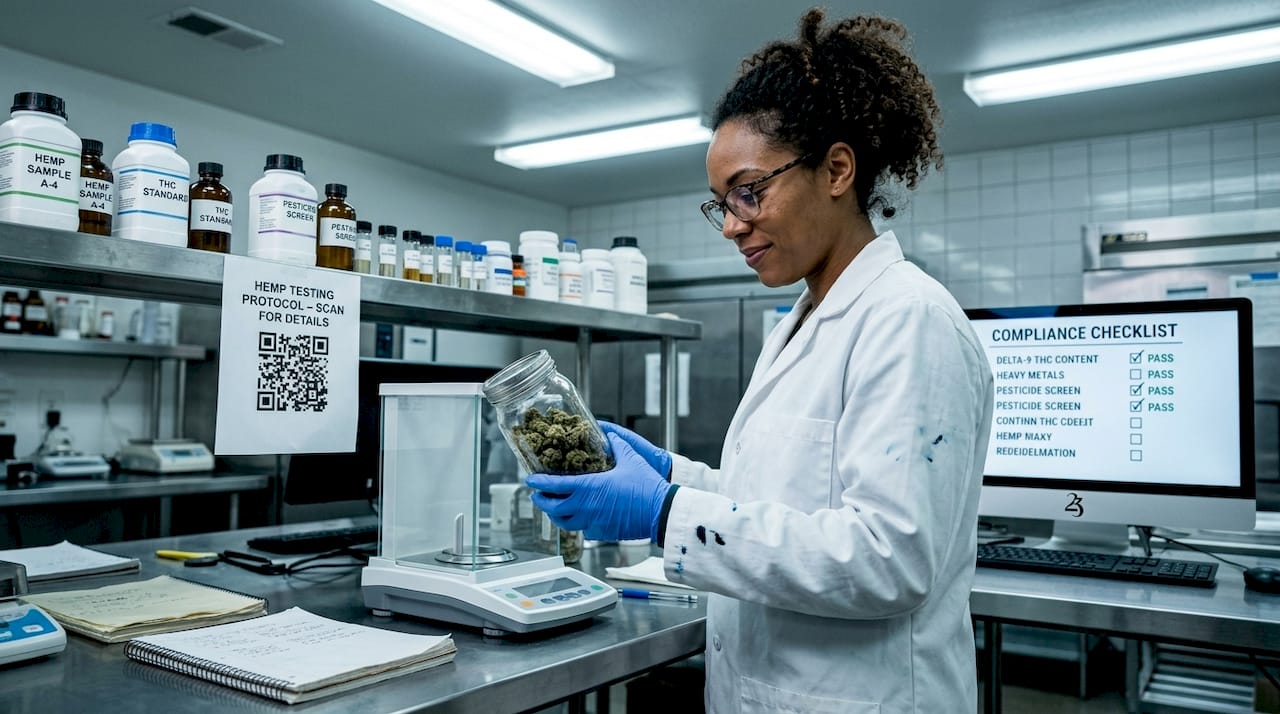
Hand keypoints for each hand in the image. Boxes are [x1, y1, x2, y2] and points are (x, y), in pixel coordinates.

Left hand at [528, 432, 672, 541]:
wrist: (660, 511)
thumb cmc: (646, 486)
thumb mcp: (630, 459)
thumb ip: (617, 445)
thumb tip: (609, 434)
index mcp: (589, 487)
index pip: (555, 485)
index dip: (539, 483)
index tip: (530, 479)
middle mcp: (586, 506)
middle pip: (553, 508)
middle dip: (541, 501)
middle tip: (536, 495)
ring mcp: (593, 522)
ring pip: (564, 522)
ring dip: (555, 514)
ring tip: (553, 508)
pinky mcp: (602, 532)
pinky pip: (582, 529)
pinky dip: (575, 523)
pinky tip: (577, 517)